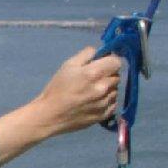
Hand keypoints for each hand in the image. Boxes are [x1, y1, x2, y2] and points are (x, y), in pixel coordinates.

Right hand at [0, 45, 124, 166]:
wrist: (50, 115)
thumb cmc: (57, 88)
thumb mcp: (67, 65)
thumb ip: (85, 54)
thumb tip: (97, 52)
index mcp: (94, 73)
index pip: (117, 62)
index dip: (111, 61)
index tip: (103, 63)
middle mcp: (103, 88)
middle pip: (117, 76)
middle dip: (108, 74)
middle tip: (95, 78)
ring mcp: (105, 103)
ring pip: (115, 90)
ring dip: (108, 89)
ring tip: (94, 92)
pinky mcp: (104, 115)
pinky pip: (113, 104)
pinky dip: (107, 101)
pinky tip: (95, 102)